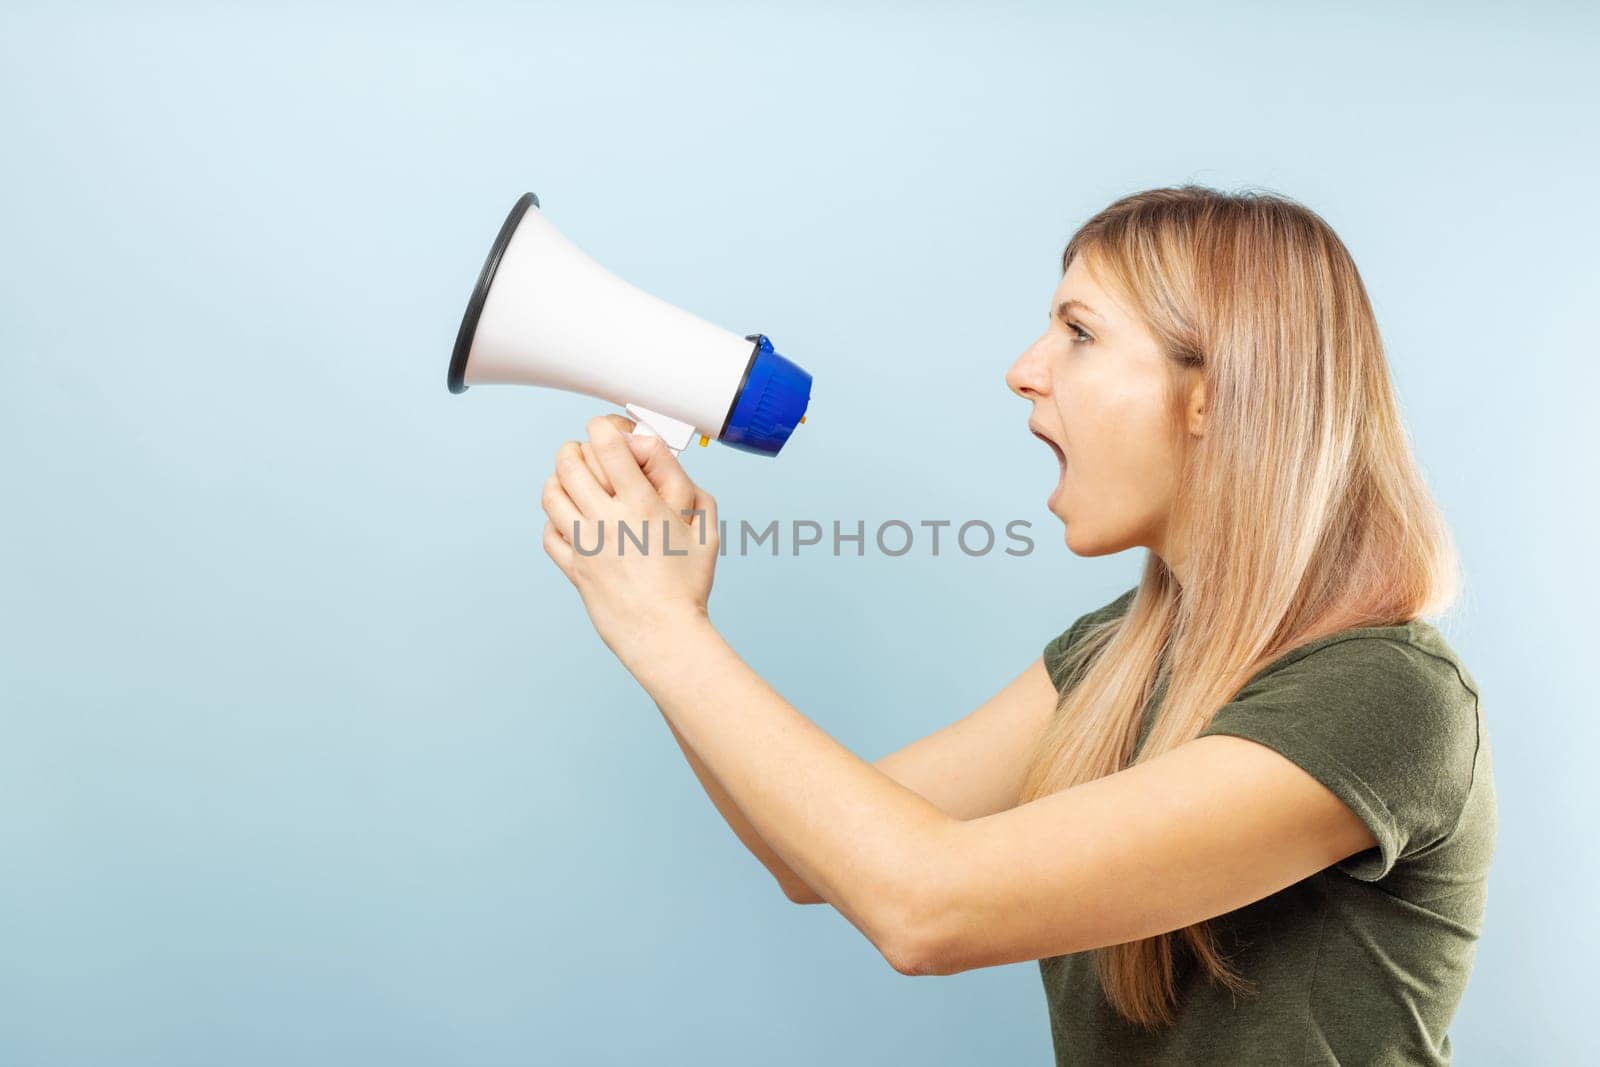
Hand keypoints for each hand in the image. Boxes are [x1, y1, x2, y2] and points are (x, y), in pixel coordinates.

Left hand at [540, 414, 719, 656]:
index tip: (611, 432)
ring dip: (559, 478)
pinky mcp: (573, 567)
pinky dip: (555, 519)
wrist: (663, 633)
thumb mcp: (705, 529)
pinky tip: (572, 519)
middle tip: (587, 452)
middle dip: (576, 448)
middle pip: (569, 462)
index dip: (604, 428)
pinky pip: (548, 532)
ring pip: (551, 493)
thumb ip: (689, 487)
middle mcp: (606, 519)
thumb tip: (663, 461)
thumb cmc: (688, 584)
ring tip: (573, 480)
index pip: (606, 445)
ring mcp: (584, 544)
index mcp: (641, 504)